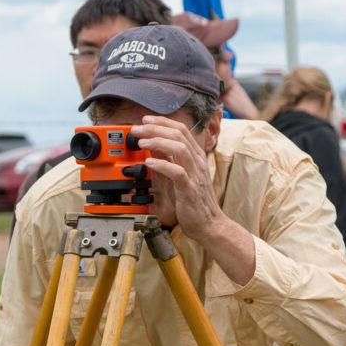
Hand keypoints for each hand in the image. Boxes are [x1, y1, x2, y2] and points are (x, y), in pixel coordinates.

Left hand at [132, 115, 223, 241]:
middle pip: (178, 135)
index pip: (181, 130)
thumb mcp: (181, 175)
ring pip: (179, 149)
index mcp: (195, 156)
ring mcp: (195, 174)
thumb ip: (170, 160)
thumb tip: (154, 147)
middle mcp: (197, 162)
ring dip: (157, 142)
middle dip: (155, 129)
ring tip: (141, 143)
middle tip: (137, 129)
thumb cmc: (194, 201)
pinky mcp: (190, 189)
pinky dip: (161, 165)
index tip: (145, 120)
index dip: (162, 122)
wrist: (208, 224)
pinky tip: (149, 163)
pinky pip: (177, 172)